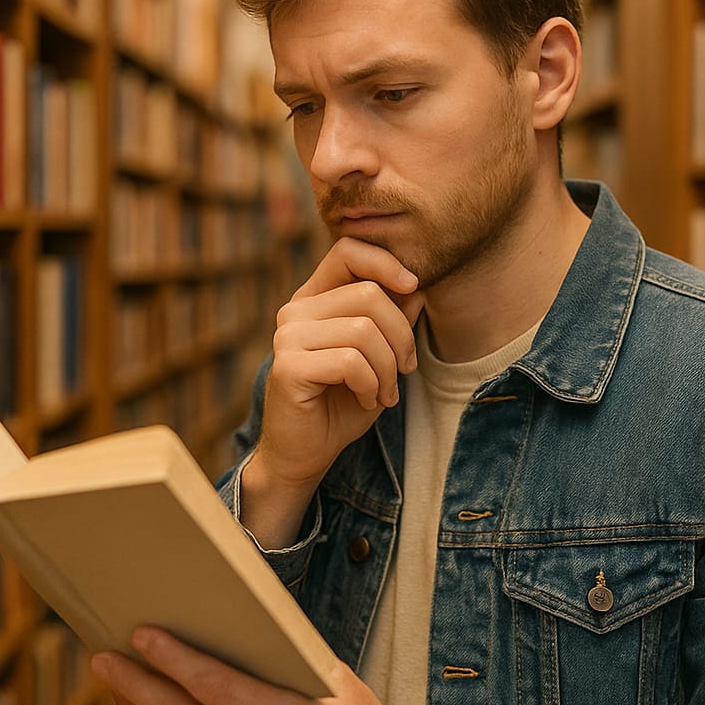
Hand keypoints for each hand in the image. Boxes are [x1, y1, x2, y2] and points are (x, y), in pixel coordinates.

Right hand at [245, 239, 424, 546]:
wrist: (307, 453)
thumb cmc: (343, 402)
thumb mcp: (380, 356)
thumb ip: (393, 319)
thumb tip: (417, 286)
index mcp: (314, 299)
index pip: (347, 251)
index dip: (385, 262)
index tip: (415, 287)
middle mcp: (294, 311)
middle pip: (368, 294)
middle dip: (401, 336)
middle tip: (405, 371)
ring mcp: (287, 337)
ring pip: (363, 329)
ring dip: (388, 368)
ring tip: (385, 393)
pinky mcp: (287, 366)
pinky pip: (350, 361)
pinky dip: (371, 384)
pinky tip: (368, 400)